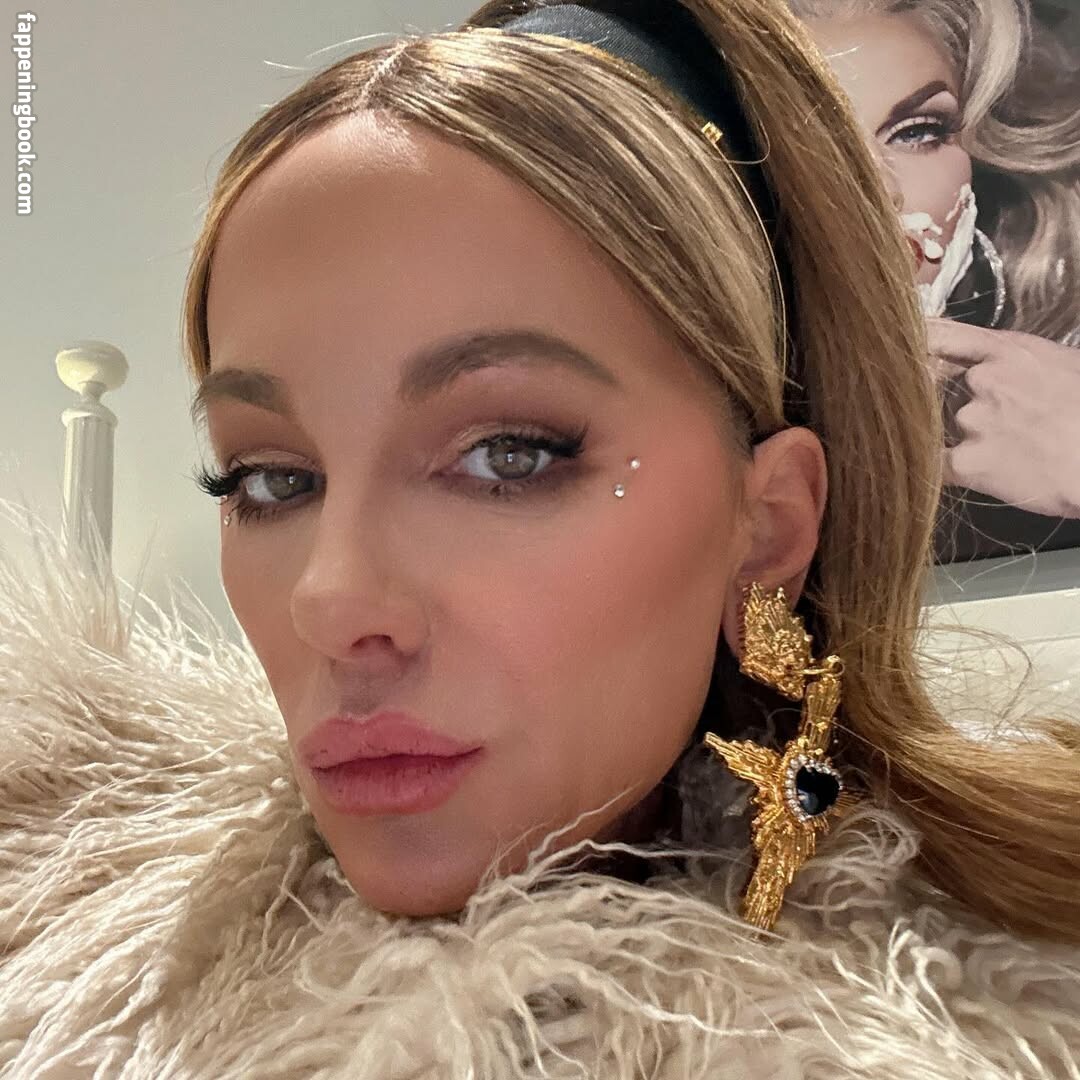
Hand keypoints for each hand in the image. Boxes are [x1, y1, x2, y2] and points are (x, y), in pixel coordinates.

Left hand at [926, 318, 1079, 517]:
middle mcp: (983, 381)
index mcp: (1009, 352)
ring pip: (940, 429)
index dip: (915, 341)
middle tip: (999, 425)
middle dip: (956, 407)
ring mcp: (973, 421)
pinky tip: (970, 471)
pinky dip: (940, 469)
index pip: (943, 336)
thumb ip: (1014, 362)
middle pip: (941, 391)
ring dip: (962, 440)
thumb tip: (982, 366)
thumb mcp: (1059, 365)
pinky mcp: (971, 463)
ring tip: (1008, 451)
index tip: (896, 344)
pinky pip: (935, 465)